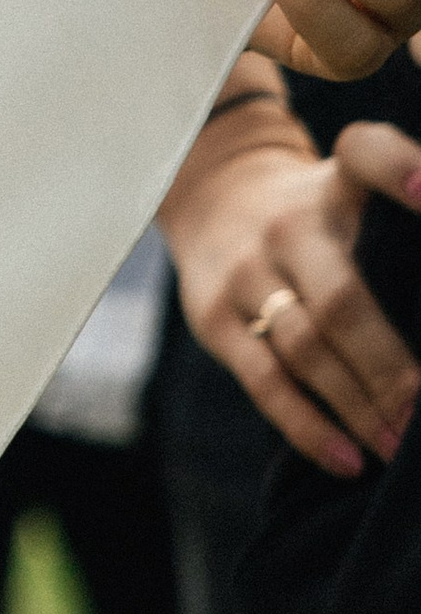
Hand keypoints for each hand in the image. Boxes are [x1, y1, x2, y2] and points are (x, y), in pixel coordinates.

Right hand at [163, 112, 420, 474]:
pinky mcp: (212, 318)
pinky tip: (350, 459)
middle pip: (344, 301)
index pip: (366, 154)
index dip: (402, 171)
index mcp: (336, 184)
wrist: (211, 197)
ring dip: (359, 406)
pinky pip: (264, 381)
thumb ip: (406, 201)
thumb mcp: (356, 182)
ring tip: (400, 448)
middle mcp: (287, 225)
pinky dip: (308, 426)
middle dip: (392, 367)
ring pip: (306, 349)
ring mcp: (244, 272)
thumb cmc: (315, 208)